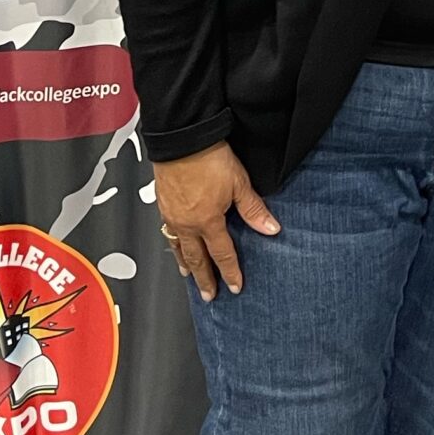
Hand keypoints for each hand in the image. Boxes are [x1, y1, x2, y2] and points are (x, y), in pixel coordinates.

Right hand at [154, 143, 278, 300]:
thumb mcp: (239, 183)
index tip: (235, 287)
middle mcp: (187, 223)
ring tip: (189, 275)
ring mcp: (172, 215)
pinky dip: (173, 244)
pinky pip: (168, 232)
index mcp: (208, 221)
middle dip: (204, 279)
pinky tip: (175, 243)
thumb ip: (254, 209)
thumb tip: (271, 229)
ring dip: (186, 264)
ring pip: (178, 247)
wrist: (181, 139)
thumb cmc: (208, 157)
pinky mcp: (163, 204)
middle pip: (197, 259)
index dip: (230, 272)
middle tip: (209, 295)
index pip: (222, 254)